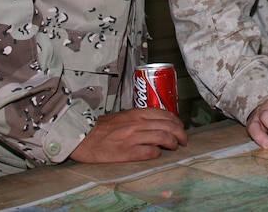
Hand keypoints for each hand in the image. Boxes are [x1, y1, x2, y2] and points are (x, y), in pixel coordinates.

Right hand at [70, 107, 187, 162]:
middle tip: (184, 141)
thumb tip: (160, 124)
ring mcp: (132, 138)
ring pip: (163, 138)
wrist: (83, 137)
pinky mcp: (127, 152)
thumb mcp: (124, 116)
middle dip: (180, 134)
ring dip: (173, 143)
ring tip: (175, 147)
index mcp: (136, 114)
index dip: (177, 122)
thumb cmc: (104, 129)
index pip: (165, 115)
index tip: (180, 128)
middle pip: (168, 126)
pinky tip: (158, 154)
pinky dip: (157, 153)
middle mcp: (137, 124)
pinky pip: (150, 152)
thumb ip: (141, 118)